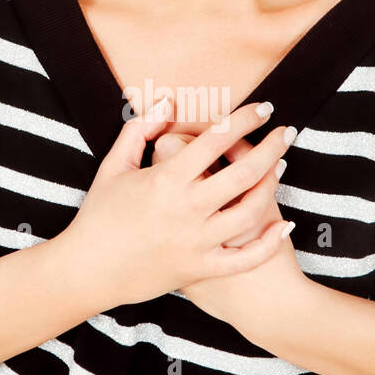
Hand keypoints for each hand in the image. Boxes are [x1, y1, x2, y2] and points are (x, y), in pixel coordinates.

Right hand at [65, 96, 295, 306]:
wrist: (87, 270)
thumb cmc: (99, 215)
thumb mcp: (113, 165)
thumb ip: (140, 129)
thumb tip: (168, 103)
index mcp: (166, 178)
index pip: (216, 138)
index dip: (246, 118)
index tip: (265, 108)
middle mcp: (186, 208)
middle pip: (243, 172)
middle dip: (272, 148)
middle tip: (287, 133)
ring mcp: (196, 241)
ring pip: (250, 211)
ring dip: (272, 186)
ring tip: (281, 168)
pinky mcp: (200, 269)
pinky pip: (244, 258)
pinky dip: (269, 243)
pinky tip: (284, 224)